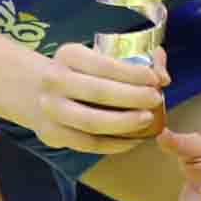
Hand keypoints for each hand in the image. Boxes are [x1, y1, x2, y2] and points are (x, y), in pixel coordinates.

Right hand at [25, 40, 167, 153]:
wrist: (37, 91)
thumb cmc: (84, 73)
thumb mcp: (102, 57)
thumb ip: (139, 61)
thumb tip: (164, 78)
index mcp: (68, 55)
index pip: (104, 65)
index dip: (133, 74)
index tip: (156, 79)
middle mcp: (54, 81)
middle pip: (98, 93)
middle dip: (133, 97)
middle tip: (156, 99)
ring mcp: (49, 110)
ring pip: (92, 122)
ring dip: (125, 123)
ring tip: (148, 120)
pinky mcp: (51, 134)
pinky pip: (88, 144)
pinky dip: (115, 144)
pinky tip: (135, 139)